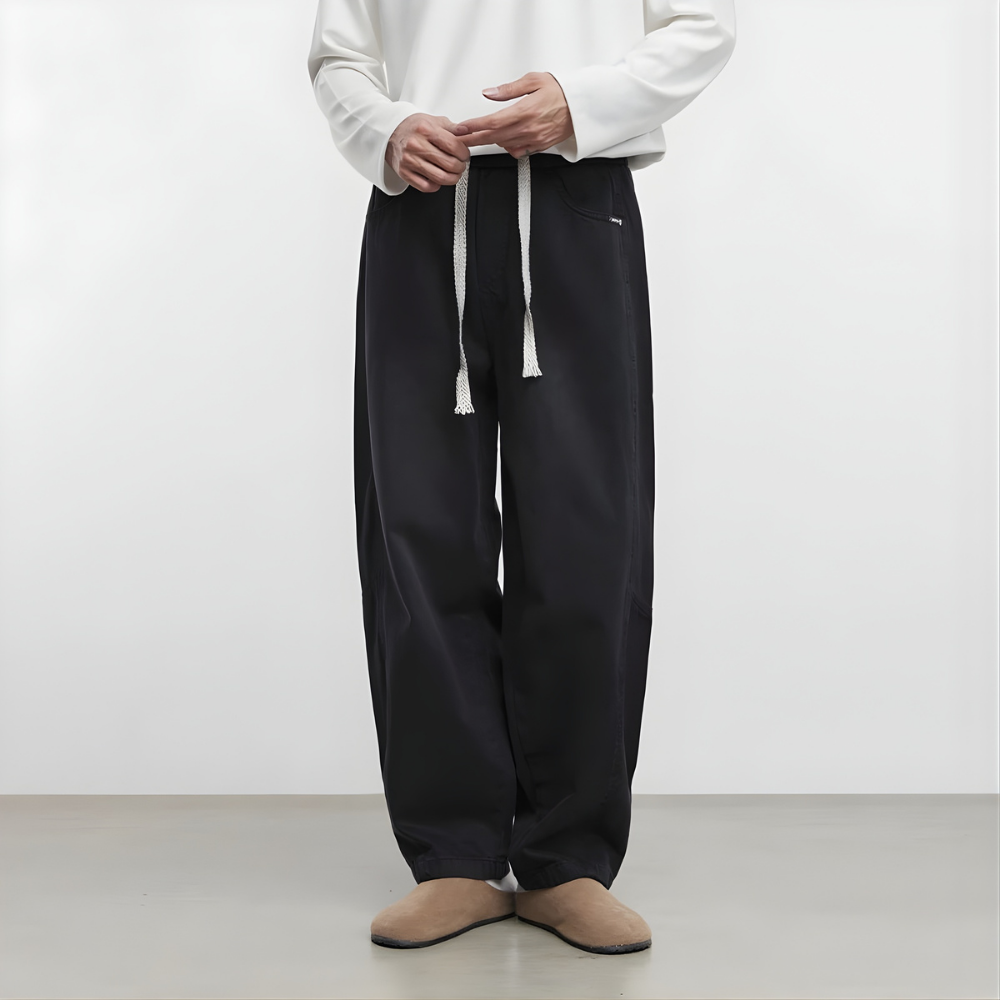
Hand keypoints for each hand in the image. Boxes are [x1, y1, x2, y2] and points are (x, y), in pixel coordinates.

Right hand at [385, 113, 471, 191]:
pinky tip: (437, 178)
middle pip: (450, 164)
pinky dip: (436, 185)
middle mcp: (416, 145)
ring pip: (440, 178)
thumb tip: (468, 132)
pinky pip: (426, 187)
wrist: (390, 132)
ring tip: (453, 173)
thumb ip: (452, 128)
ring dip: (452, 178)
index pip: (454, 146)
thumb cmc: (413, 127)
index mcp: (425, 130)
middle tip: (460, 165)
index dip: (464, 153)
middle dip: (460, 167)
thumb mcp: (433, 121)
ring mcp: (410, 160)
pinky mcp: (405, 173)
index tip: (464, 155)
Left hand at [452, 72, 573, 157]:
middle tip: (460, 139)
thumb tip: (489, 93)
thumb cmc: (561, 91)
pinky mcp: (539, 146)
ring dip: (489, 142)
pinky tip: (503, 140)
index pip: (491, 122)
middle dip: (474, 139)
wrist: (582, 106)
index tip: (461, 128)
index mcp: (524, 111)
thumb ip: (509, 89)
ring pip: (503, 145)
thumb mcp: (533, 80)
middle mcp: (528, 128)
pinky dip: (507, 147)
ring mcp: (533, 139)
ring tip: (478, 137)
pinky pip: (517, 151)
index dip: (473, 127)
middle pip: (493, 138)